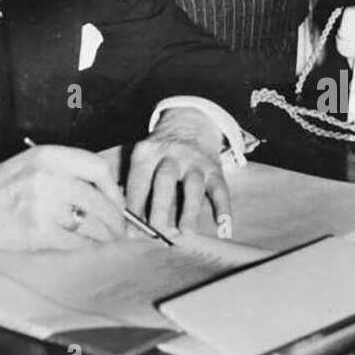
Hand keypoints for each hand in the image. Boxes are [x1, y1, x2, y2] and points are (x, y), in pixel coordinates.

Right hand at [0, 145, 124, 271]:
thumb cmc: (0, 189)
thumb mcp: (32, 164)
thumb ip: (68, 172)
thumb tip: (108, 193)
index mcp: (47, 155)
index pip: (97, 167)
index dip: (113, 188)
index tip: (116, 202)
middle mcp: (48, 177)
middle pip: (99, 200)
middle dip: (115, 220)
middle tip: (119, 230)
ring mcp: (43, 205)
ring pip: (92, 223)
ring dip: (105, 237)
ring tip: (108, 242)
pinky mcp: (39, 231)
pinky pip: (76, 242)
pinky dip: (87, 248)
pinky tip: (87, 249)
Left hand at [125, 108, 230, 236]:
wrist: (189, 122)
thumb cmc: (160, 154)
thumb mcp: (145, 158)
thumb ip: (139, 189)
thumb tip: (134, 230)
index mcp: (148, 152)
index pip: (138, 180)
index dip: (134, 206)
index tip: (131, 231)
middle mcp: (171, 155)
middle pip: (164, 180)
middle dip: (159, 207)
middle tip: (157, 231)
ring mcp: (195, 161)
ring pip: (193, 186)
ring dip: (190, 210)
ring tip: (187, 233)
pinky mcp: (214, 168)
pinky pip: (220, 189)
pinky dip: (223, 208)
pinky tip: (223, 226)